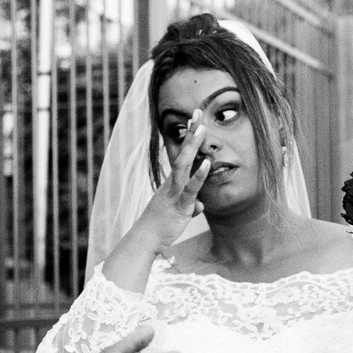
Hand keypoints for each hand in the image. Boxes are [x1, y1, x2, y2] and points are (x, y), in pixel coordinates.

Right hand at [129, 109, 211, 252]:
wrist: (145, 240)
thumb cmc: (160, 227)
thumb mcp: (178, 213)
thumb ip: (190, 205)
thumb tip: (200, 205)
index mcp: (171, 183)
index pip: (181, 155)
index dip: (187, 137)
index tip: (193, 119)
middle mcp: (171, 183)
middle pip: (182, 153)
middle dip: (190, 133)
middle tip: (197, 112)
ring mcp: (174, 192)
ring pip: (183, 165)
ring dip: (192, 146)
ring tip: (202, 128)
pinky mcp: (180, 205)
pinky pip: (190, 188)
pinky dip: (199, 176)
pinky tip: (207, 164)